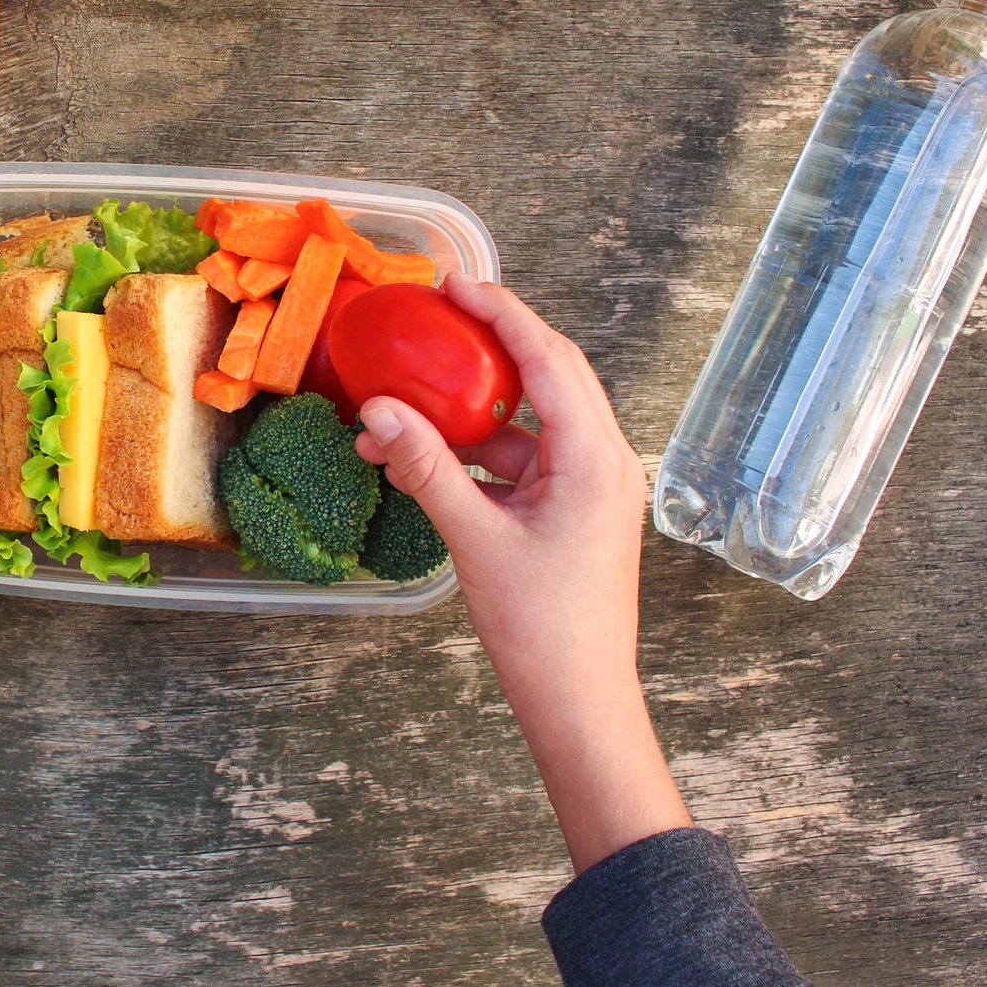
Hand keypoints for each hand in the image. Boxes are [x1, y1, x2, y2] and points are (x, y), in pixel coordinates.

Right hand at [354, 274, 689, 873]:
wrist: (580, 702)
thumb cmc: (542, 630)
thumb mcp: (474, 539)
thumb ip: (427, 467)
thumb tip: (379, 411)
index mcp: (596, 458)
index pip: (550, 358)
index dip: (502, 313)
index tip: (456, 283)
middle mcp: (606, 462)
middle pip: (552, 375)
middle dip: (494, 342)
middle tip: (442, 311)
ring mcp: (595, 488)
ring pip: (534, 421)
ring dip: (475, 411)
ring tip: (409, 407)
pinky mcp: (577, 513)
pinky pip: (527, 460)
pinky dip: (481, 452)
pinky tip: (429, 460)